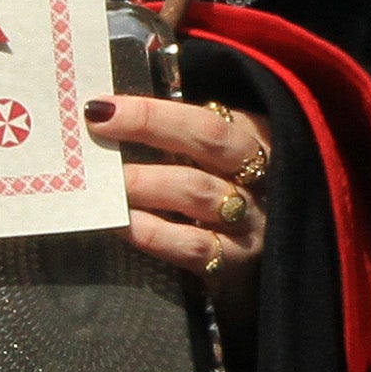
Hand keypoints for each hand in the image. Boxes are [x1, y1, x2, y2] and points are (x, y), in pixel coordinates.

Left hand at [83, 96, 273, 292]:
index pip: (204, 118)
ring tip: (105, 182)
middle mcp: (259, 176)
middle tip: (97, 132)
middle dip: (148, 128)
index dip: (153, 113)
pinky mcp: (235, 263)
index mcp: (253, 139)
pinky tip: (123, 226)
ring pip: (197, 191)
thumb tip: (110, 114)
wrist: (274, 262)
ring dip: (145, 183)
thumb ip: (179, 135)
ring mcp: (251, 220)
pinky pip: (193, 245)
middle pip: (208, 141)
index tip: (102, 108)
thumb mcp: (217, 157)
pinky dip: (154, 233)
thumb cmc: (223, 192)